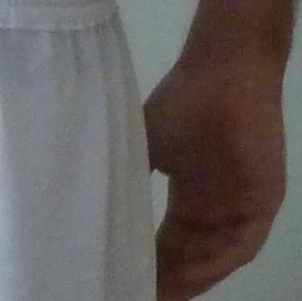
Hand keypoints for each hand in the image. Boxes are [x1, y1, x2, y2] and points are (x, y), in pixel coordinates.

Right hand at [144, 51, 285, 299]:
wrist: (223, 72)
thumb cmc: (182, 101)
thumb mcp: (145, 142)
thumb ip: (128, 173)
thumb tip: (87, 200)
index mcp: (188, 194)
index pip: (167, 241)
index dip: (147, 263)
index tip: (121, 276)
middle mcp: (214, 207)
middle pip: (189, 256)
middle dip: (164, 279)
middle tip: (135, 293)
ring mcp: (240, 206)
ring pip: (213, 256)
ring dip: (189, 279)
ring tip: (158, 294)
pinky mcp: (264, 203)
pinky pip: (241, 245)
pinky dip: (216, 262)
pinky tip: (192, 274)